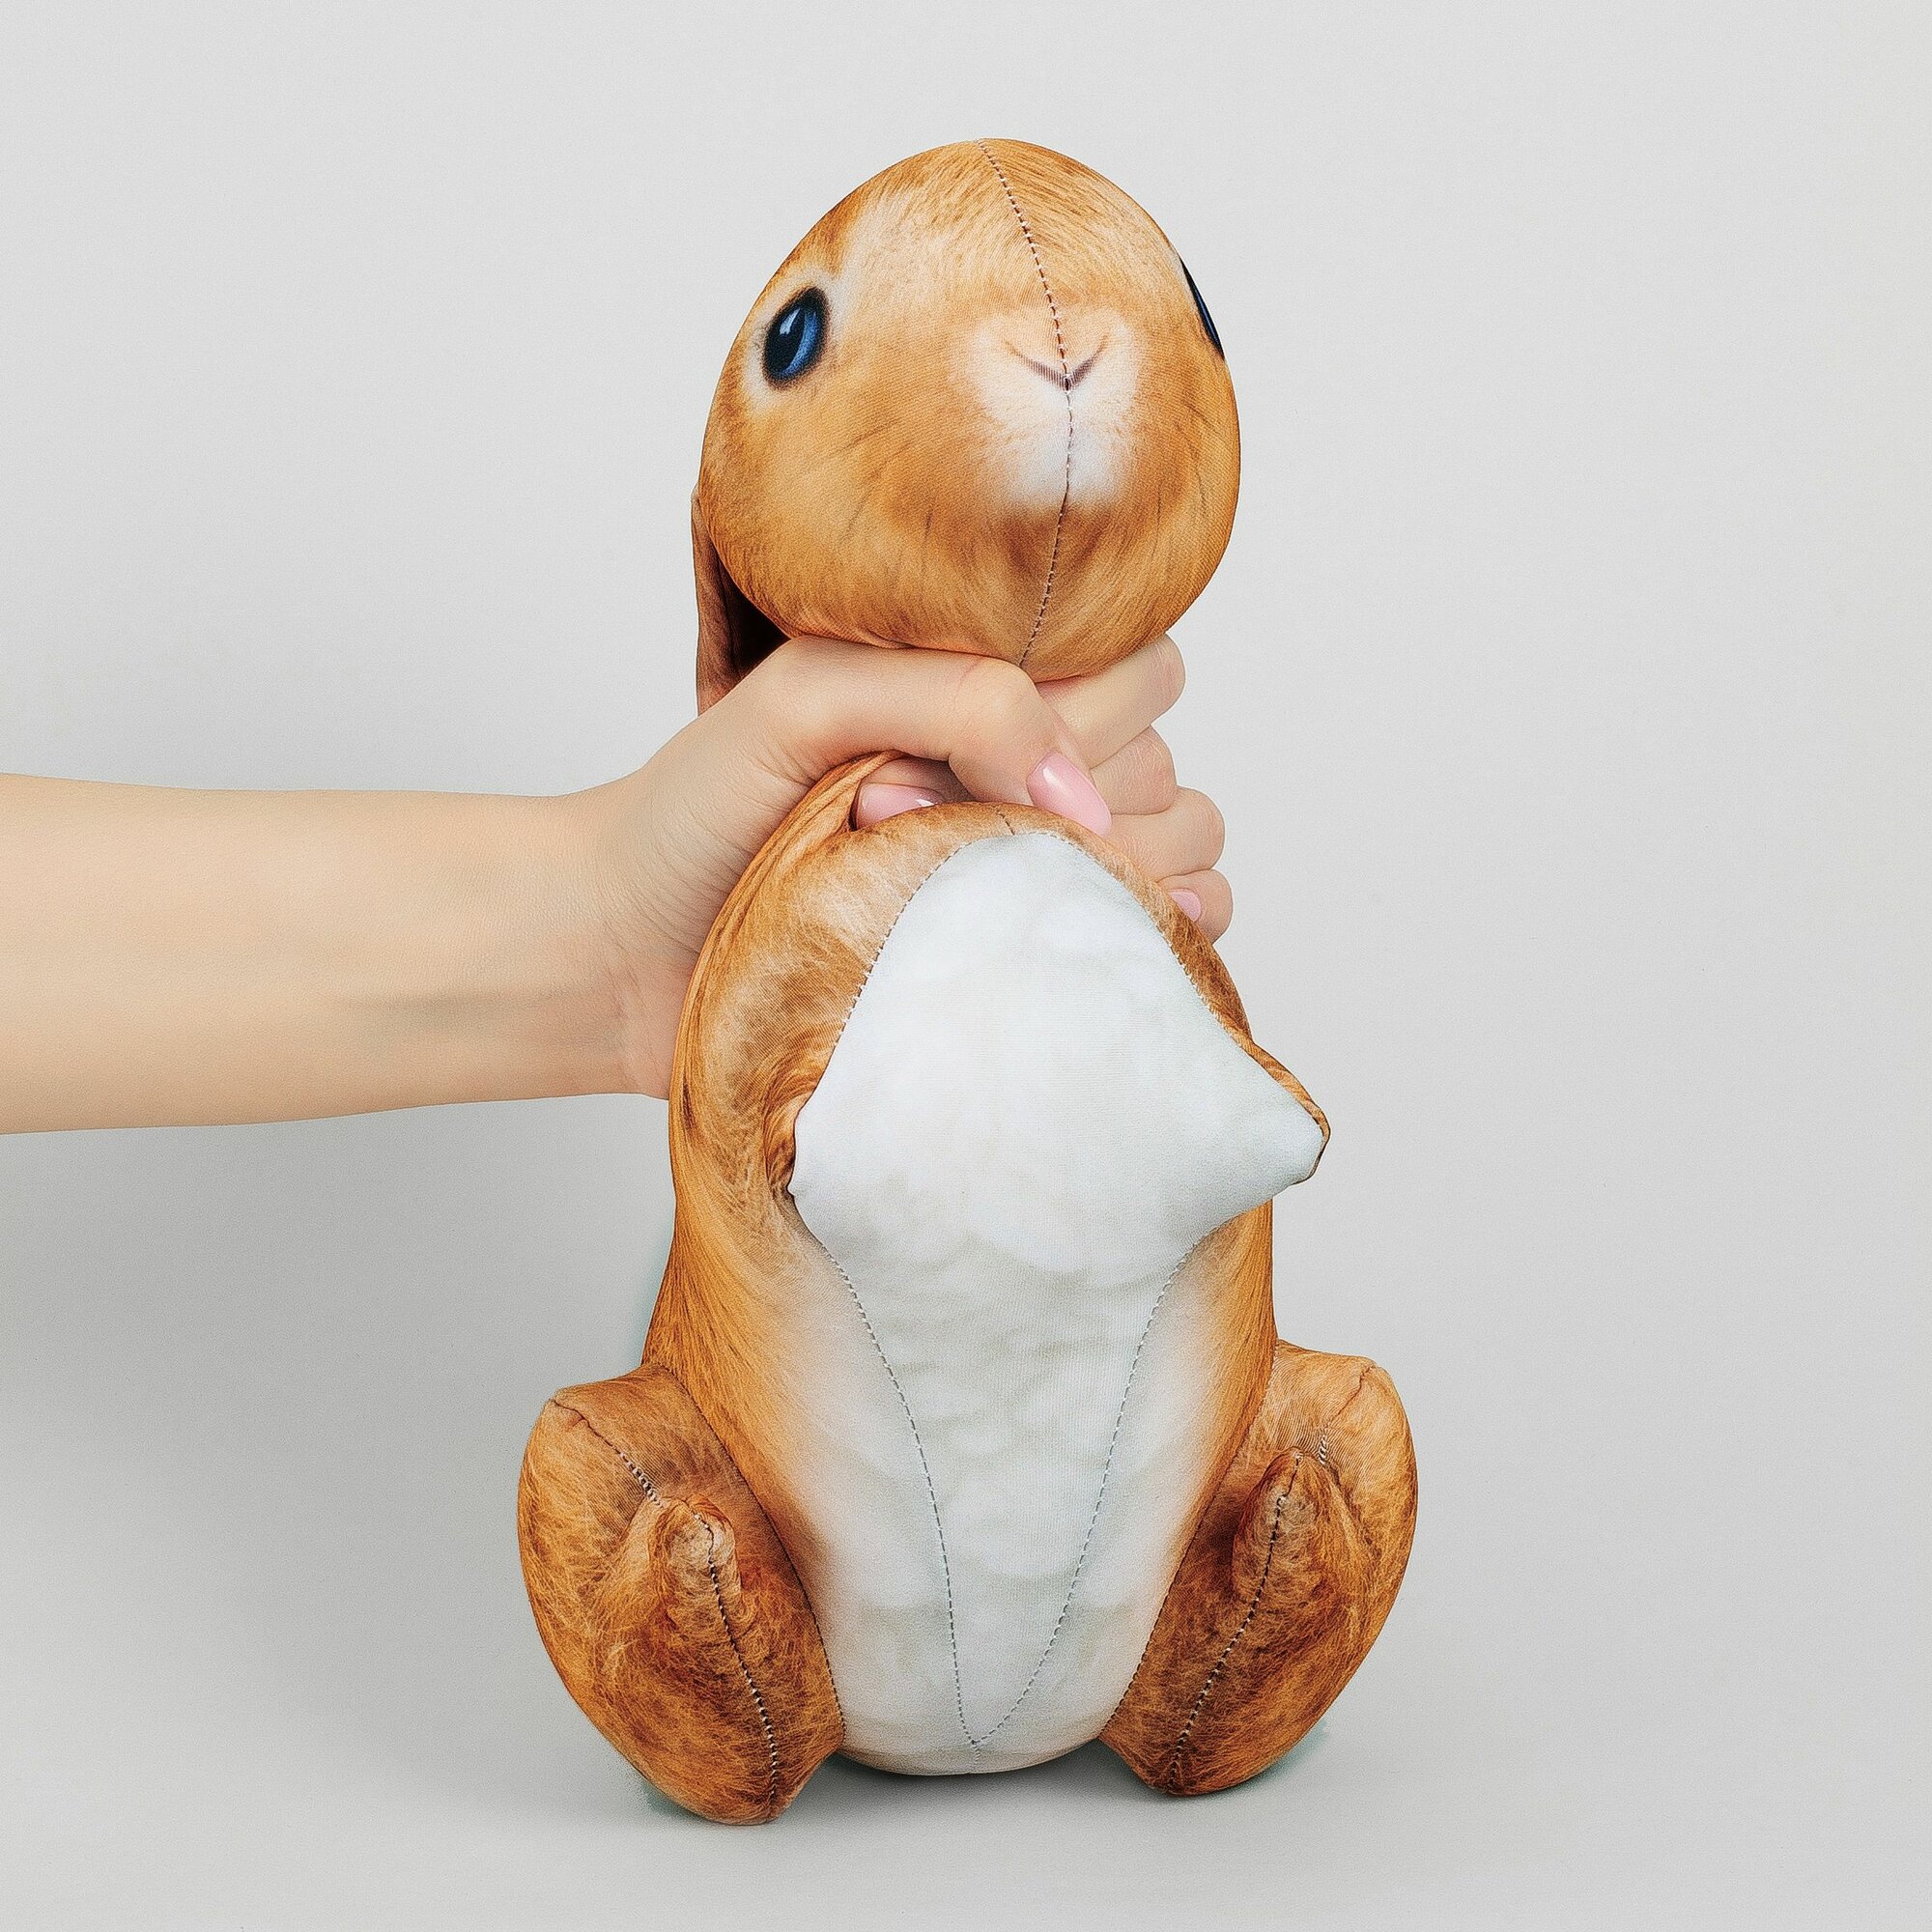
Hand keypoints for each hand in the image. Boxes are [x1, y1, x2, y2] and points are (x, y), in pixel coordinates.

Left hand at [578, 633, 1228, 1098]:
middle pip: (1166, 761)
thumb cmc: (696, 812)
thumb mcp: (806, 699)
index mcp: (986, 687)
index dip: (1084, 710)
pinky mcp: (1029, 962)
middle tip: (923, 824)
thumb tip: (1080, 794)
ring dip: (1113, 870)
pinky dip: (1158, 938)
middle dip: (1082, 796)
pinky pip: (1164, 942)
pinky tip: (1084, 943)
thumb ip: (954, 696)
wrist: (621, 951)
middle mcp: (1027, 770)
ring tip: (975, 891)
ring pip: (1186, 846)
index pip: (1139, 666)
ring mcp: (1037, 868)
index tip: (954, 752)